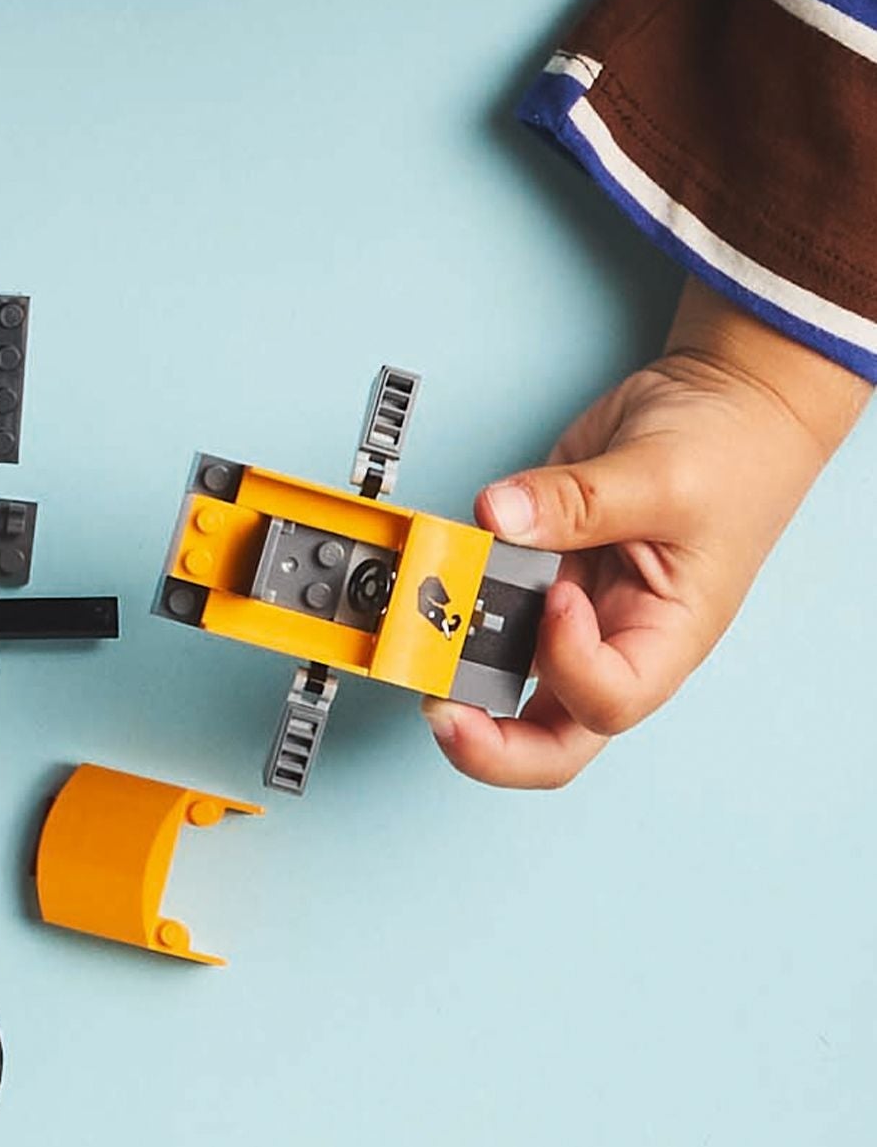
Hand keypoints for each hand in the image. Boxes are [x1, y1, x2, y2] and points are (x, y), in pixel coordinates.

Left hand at [431, 284, 864, 787]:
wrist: (723, 404)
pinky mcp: (536, 569)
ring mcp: (571, 611)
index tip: (555, 597)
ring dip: (454, 665)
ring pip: (505, 678)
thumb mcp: (664, 475)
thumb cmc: (730, 453)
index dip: (569, 665)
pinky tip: (433, 569)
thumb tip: (497, 517)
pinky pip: (484, 602)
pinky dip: (451, 595)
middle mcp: (614, 638)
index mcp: (666, 637)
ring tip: (418, 626)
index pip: (609, 700)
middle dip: (489, 742)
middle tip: (435, 705)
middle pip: (553, 737)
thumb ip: (577, 501)